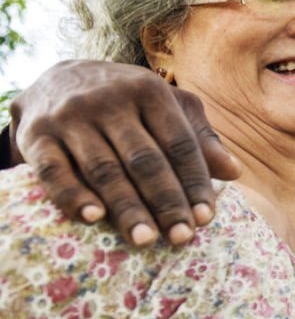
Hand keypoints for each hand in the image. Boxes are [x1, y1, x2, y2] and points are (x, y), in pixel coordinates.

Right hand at [11, 60, 240, 244]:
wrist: (54, 78)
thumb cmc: (125, 100)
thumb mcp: (165, 105)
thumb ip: (198, 137)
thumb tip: (234, 172)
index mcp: (150, 91)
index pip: (179, 143)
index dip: (195, 182)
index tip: (206, 218)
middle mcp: (110, 100)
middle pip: (145, 159)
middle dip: (166, 201)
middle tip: (182, 237)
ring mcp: (71, 117)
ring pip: (104, 169)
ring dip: (127, 207)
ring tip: (146, 239)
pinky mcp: (36, 136)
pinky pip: (55, 171)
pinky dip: (73, 196)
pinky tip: (93, 218)